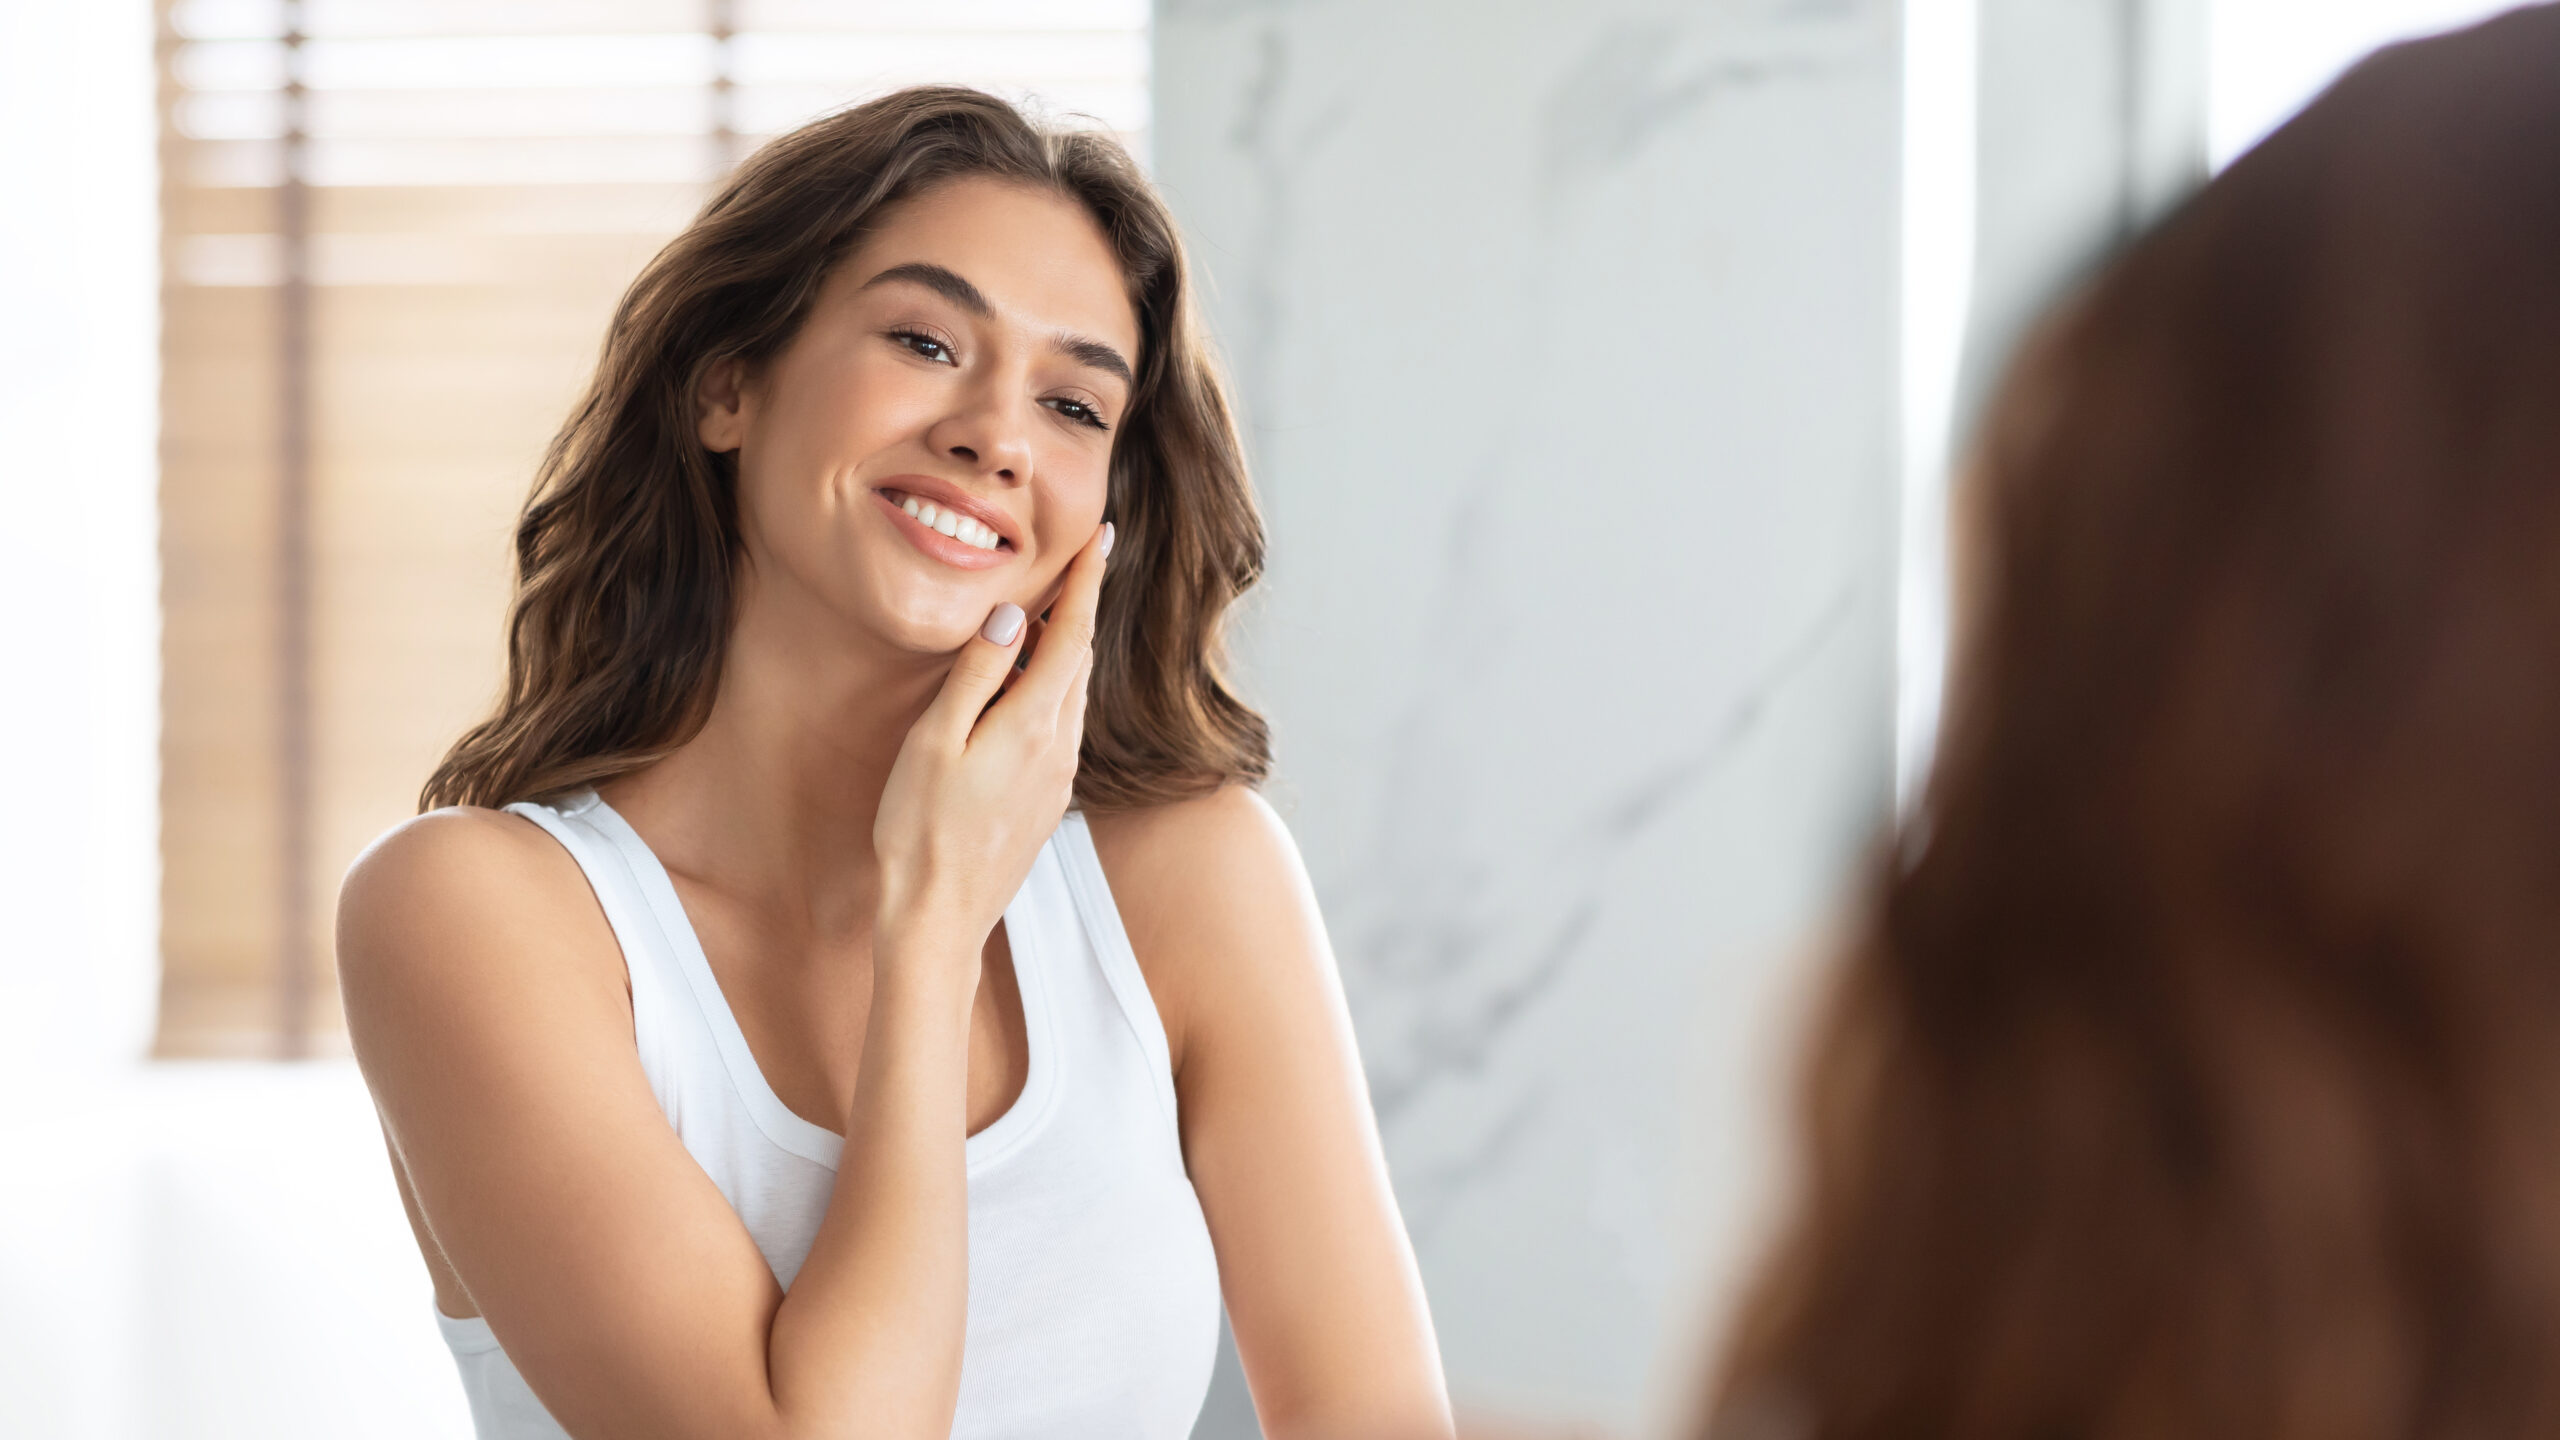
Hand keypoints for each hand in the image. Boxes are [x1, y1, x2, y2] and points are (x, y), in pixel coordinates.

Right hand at [872, 521, 1112, 978]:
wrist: (940, 921)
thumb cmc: (921, 833)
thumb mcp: (933, 743)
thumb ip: (975, 676)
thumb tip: (1009, 618)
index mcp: (1032, 725)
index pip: (1073, 635)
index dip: (1088, 583)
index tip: (1102, 537)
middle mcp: (1059, 748)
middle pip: (1080, 660)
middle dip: (1080, 608)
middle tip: (1079, 560)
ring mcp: (1057, 777)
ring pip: (1071, 694)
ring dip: (1063, 650)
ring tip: (1044, 616)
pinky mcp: (1046, 800)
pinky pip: (1059, 725)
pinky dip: (1051, 689)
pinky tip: (1025, 688)